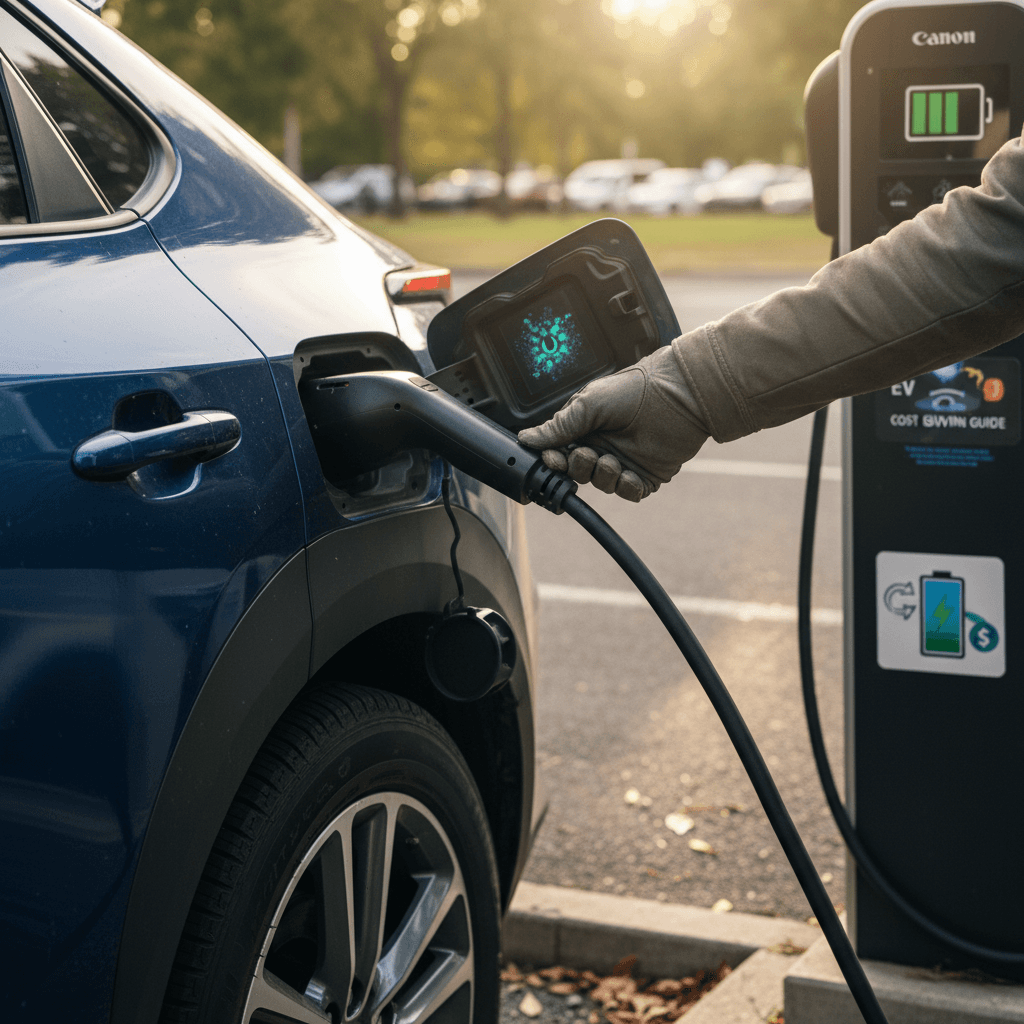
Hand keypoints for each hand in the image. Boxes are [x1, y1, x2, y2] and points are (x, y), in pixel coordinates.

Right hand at [518, 343, 708, 500]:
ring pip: (602, 484)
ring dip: (603, 476)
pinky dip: (626, 488)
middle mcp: (603, 446)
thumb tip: (527, 438)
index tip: (554, 459)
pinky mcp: (647, 475)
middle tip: (588, 454)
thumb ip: (558, 426)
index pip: (560, 452)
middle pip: (578, 472)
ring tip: (612, 460)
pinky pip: (629, 493)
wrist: (677, 395)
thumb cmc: (632, 390)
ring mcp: (625, 461)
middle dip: (579, 468)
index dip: (554, 460)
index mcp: (586, 428)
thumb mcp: (587, 403)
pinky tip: (629, 474)